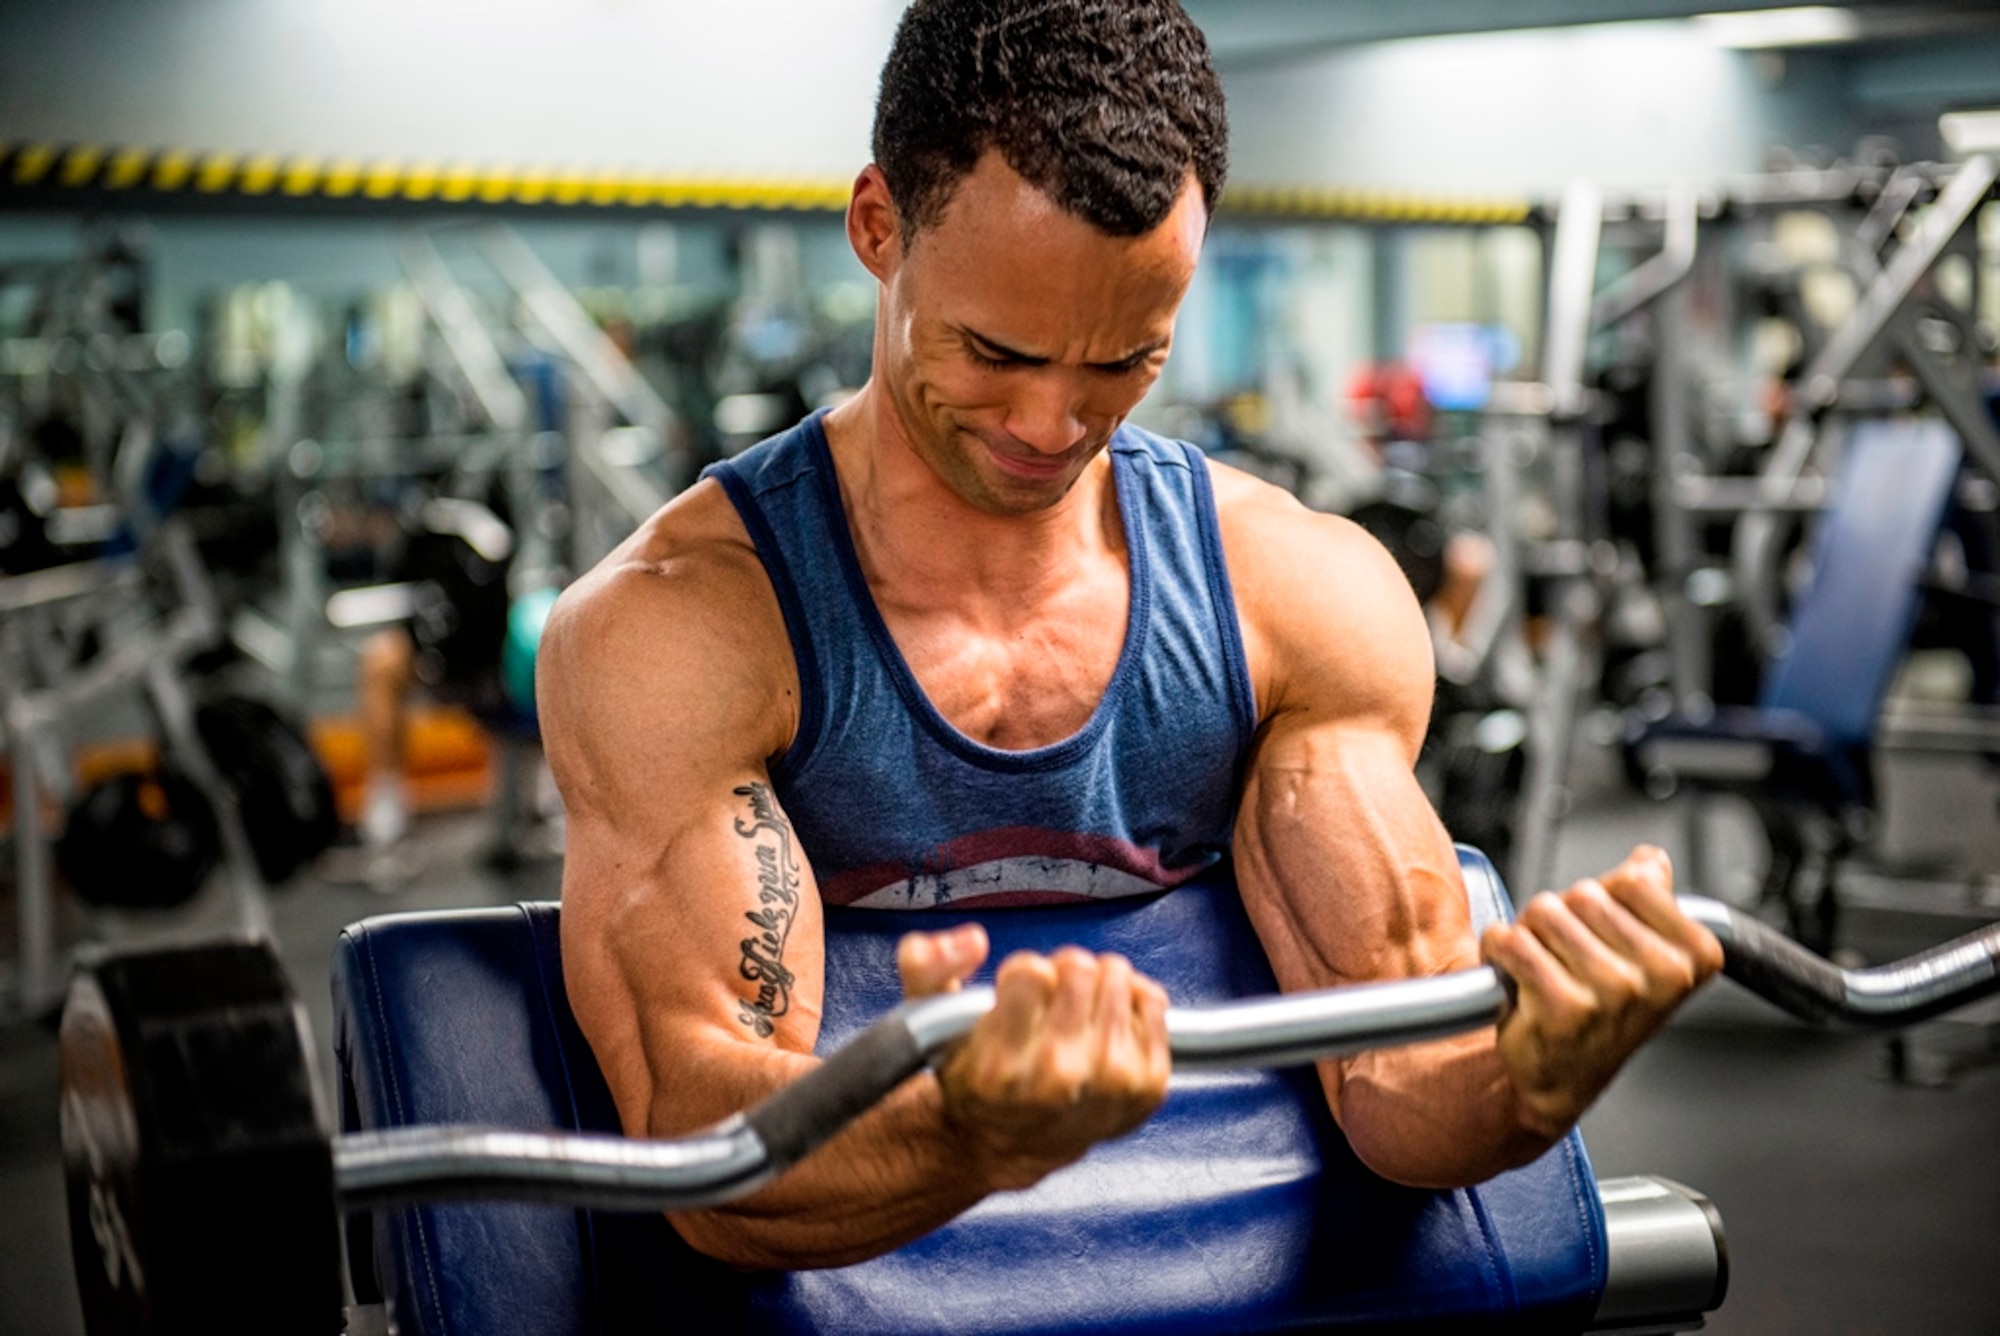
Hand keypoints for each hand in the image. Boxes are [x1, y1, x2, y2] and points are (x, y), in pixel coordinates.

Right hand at [896, 930, 1170, 1191]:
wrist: (1008, 1144)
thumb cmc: (974, 1077)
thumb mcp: (926, 1023)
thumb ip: (927, 965)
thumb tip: (973, 939)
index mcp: (1001, 1066)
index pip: (1031, 971)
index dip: (1022, 974)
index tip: (1016, 997)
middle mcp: (1059, 1079)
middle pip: (1079, 968)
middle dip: (1062, 973)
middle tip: (1050, 1001)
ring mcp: (1109, 1084)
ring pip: (1117, 977)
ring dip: (1097, 983)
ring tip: (1078, 1012)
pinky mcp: (1147, 1085)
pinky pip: (1153, 1000)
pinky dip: (1132, 1000)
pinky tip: (1107, 1022)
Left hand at [1479, 845, 1722, 1140]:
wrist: (1563, 1078)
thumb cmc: (1601, 1014)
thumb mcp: (1642, 957)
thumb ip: (1649, 902)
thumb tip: (1653, 861)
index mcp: (1693, 955)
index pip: (1633, 880)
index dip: (1603, 897)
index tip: (1602, 934)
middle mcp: (1661, 975)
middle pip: (1583, 892)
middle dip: (1561, 917)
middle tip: (1566, 959)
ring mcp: (1614, 992)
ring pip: (1544, 912)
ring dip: (1528, 934)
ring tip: (1543, 970)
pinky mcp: (1563, 1008)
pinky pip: (1511, 941)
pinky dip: (1498, 950)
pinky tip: (1515, 979)